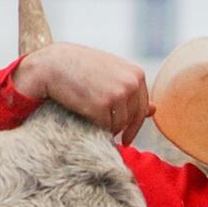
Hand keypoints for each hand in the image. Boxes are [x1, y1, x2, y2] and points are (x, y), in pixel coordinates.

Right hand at [13, 42, 153, 144]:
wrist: (53, 65)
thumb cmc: (81, 68)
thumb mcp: (110, 73)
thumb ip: (131, 90)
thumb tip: (154, 109)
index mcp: (136, 73)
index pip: (142, 107)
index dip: (134, 124)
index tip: (127, 137)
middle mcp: (131, 83)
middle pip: (133, 118)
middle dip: (124, 131)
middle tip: (118, 141)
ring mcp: (118, 94)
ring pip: (119, 125)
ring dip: (108, 128)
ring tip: (94, 121)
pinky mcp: (103, 106)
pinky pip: (104, 127)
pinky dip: (96, 127)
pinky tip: (85, 118)